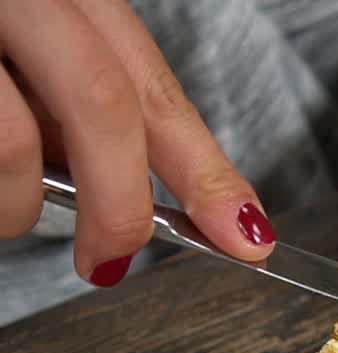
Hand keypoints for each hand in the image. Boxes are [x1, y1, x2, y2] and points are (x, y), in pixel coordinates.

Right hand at [0, 0, 273, 286]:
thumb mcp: (31, 41)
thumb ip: (79, 100)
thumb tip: (144, 194)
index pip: (150, 83)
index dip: (208, 168)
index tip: (245, 233)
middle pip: (103, 104)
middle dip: (120, 205)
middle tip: (110, 258)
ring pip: (11, 144)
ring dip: (15, 204)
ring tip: (4, 204)